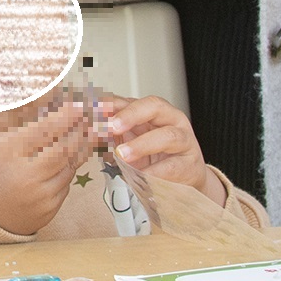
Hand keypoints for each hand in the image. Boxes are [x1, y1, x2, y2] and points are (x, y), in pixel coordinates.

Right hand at [0, 105, 96, 236]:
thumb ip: (18, 133)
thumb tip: (49, 117)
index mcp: (7, 155)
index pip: (45, 130)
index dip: (65, 117)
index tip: (76, 107)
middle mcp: (27, 176)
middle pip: (63, 149)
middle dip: (78, 132)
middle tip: (86, 121)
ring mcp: (39, 197)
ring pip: (68, 169)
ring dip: (77, 151)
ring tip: (83, 138)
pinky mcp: (47, 212)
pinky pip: (65, 187)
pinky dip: (67, 172)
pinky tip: (67, 162)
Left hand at [91, 93, 224, 201]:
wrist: (185, 180)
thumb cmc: (156, 157)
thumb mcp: (132, 141)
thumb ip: (114, 133)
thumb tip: (89, 129)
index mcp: (154, 111)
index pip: (132, 100)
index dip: (112, 104)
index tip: (95, 110)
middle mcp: (172, 120)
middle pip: (155, 106)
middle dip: (131, 114)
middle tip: (112, 127)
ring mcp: (185, 142)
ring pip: (168, 136)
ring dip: (142, 145)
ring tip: (123, 155)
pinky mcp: (190, 165)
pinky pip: (172, 166)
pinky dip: (154, 172)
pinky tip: (141, 176)